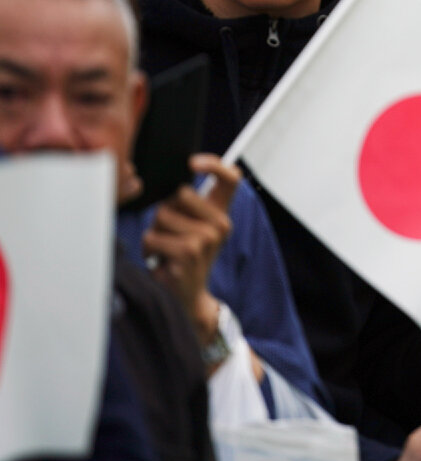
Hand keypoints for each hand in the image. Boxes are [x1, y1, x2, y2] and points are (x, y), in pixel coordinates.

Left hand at [141, 154, 240, 344]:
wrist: (188, 296)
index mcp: (222, 214)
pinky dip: (148, 249)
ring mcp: (206, 239)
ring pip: (161, 215)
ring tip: (165, 250)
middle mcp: (220, 224)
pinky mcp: (187, 253)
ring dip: (153, 233)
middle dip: (164, 211)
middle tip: (170, 233)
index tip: (192, 163)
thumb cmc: (183, 257)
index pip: (231, 178)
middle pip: (179, 193)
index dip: (213, 163)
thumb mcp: (192, 228)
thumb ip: (187, 204)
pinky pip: (152, 237)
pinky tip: (160, 261)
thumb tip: (165, 185)